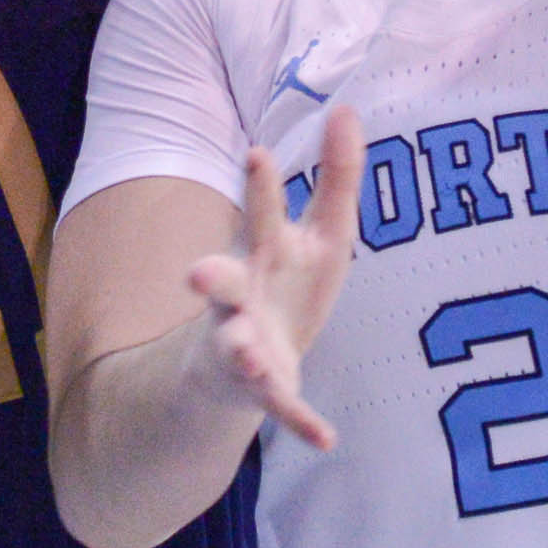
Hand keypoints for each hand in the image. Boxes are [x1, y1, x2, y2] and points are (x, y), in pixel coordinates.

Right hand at [184, 106, 363, 446]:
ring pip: (237, 349)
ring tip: (250, 358)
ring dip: (242, 353)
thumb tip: (349, 108)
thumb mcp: (322, 232)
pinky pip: (281, 408)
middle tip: (199, 274)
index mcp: (263, 251)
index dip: (259, 186)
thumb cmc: (288, 283)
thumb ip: (336, 175)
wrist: (250, 364)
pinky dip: (301, 423)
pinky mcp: (265, 390)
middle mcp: (243, 296)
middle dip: (212, 277)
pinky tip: (326, 439)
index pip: (259, 213)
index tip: (261, 154)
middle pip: (223, 282)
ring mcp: (246, 345)